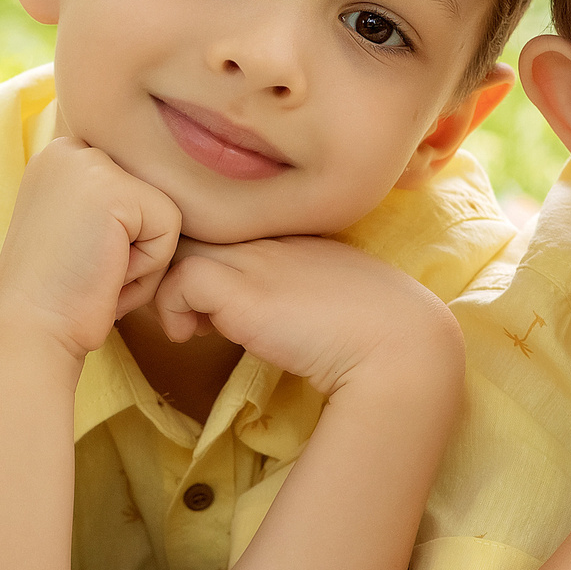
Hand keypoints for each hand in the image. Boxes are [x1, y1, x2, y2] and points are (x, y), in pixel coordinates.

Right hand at [0, 137, 181, 363]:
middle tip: (88, 271)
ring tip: (98, 274)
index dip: (120, 238)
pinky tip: (107, 276)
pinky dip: (148, 267)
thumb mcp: (74, 230)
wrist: (31, 333)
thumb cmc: (57, 296)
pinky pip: (169, 226)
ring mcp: (88, 163)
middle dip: (132, 246)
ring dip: (143, 258)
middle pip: (148, 197)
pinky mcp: (113, 191)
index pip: (131, 188)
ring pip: (162, 211)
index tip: (78, 260)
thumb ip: (104, 204)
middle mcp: (69, 148)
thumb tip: (149, 189)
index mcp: (59, 155)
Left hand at [149, 237, 456, 394]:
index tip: (211, 302)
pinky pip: (177, 279)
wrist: (400, 346)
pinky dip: (172, 310)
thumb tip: (260, 317)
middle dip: (178, 263)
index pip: (230, 223)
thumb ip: (293, 292)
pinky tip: (192, 337)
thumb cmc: (377, 334)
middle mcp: (269, 232)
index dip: (209, 255)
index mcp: (295, 231)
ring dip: (170, 287)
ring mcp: (254, 254)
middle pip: (195, 223)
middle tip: (186, 310)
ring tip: (188, 324)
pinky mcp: (239, 286)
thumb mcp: (330, 299)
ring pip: (178, 244)